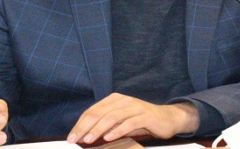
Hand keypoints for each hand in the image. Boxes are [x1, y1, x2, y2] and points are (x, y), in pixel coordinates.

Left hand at [67, 93, 198, 143]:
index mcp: (114, 99)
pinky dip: (117, 131)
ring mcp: (134, 107)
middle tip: (75, 139)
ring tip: (88, 139)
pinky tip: (108, 138)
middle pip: (99, 113)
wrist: (167, 118)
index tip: (72, 136)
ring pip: (112, 117)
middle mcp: (123, 100)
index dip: (80, 124)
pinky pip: (128, 123)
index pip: (93, 111)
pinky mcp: (145, 115)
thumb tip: (86, 134)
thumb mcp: (121, 121)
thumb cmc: (141, 121)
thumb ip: (106, 124)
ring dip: (98, 129)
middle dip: (85, 127)